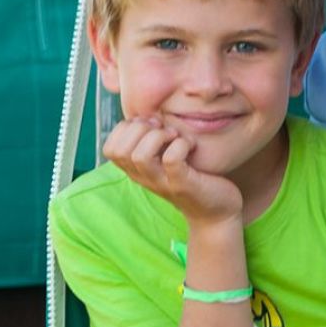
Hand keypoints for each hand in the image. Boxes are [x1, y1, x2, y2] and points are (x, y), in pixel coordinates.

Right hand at [104, 117, 242, 223]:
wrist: (216, 211)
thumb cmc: (191, 176)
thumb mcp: (165, 157)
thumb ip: (152, 140)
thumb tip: (147, 115)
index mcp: (136, 170)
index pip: (110, 148)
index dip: (125, 128)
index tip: (149, 125)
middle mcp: (144, 177)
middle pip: (120, 151)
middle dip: (140, 129)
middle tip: (163, 129)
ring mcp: (162, 182)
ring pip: (139, 156)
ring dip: (158, 137)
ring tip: (174, 136)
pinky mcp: (182, 184)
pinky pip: (171, 160)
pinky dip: (180, 144)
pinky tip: (190, 145)